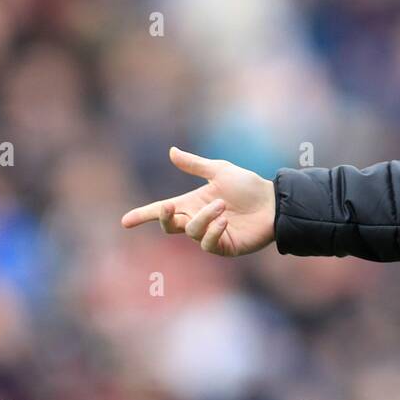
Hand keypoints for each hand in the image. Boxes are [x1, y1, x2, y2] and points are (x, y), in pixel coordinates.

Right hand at [120, 146, 275, 255]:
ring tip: (222, 205)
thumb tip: (171, 152)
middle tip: (168, 206)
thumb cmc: (248, 186)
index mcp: (192, 203)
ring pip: (191, 231)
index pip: (163, 211)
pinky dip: (213, 231)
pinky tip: (225, 220)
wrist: (273, 202)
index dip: (144, 215)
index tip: (125, 221)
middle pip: (170, 226)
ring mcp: (210, 235)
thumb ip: (195, 165)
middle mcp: (198, 220)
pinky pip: (208, 244)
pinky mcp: (224, 247)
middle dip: (165, 217)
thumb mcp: (220, 171)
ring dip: (204, 217)